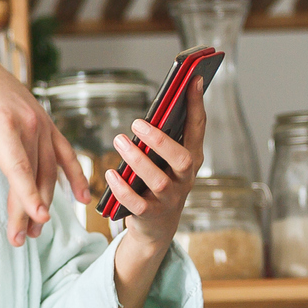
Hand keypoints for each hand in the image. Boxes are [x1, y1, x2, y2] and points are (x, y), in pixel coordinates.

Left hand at [0, 49, 89, 246]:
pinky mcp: (47, 125)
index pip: (18, 167)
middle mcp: (28, 123)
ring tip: (38, 229)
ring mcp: (42, 124)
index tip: (35, 219)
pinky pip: (65, 153)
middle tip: (21, 238)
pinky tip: (82, 198)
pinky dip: (75, 176)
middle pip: (35, 175)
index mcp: (2, 124)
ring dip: (47, 201)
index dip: (27, 196)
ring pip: (50, 170)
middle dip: (30, 210)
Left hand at [106, 81, 204, 307]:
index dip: (197, 105)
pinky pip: (135, 202)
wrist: (156, 228)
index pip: (198, 128)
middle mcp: (184, 179)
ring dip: (136, 160)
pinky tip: (109, 173)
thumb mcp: (166, 161)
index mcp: (191, 159)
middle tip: (137, 123)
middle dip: (160, 140)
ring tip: (118, 141)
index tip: (194, 80)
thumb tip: (156, 107)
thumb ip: (164, 138)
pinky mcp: (150, 215)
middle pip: (182, 159)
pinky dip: (121, 187)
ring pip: (158, 180)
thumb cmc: (159, 184)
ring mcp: (169, 199)